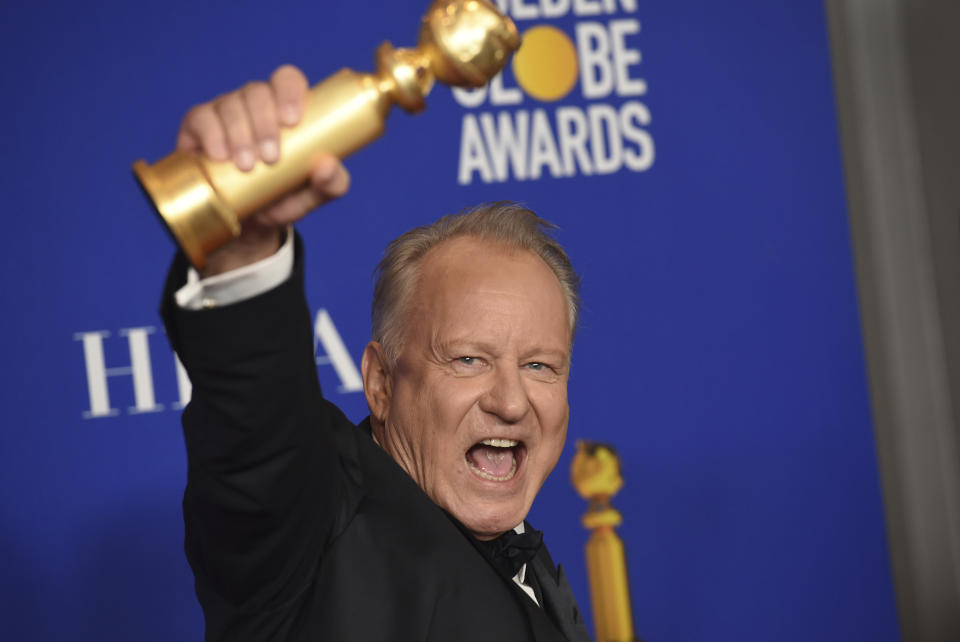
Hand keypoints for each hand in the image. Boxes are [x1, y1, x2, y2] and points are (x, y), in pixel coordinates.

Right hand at [175, 64, 350, 275]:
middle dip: (264, 123)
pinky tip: (219, 155)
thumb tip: (327, 164)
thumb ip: (332, 183)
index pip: (287, 80)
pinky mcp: (197, 128)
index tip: (292, 121)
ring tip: (247, 166)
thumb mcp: (314, 195)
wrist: (247, 223)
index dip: (289, 92)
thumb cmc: (285, 198)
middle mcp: (254, 104)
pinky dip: (211, 134)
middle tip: (270, 159)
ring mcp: (224, 112)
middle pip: (257, 92)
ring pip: (230, 105)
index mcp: (285, 109)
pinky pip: (201, 118)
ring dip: (240, 133)